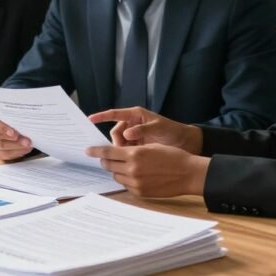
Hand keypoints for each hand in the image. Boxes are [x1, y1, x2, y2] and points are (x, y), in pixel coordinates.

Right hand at [0, 110, 32, 160]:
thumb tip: (27, 123)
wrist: (10, 126)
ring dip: (16, 146)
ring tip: (28, 145)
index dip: (3, 128)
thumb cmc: (11, 118)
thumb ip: (15, 118)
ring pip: (0, 146)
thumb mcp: (12, 115)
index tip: (14, 133)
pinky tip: (24, 150)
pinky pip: (3, 155)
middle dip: (13, 139)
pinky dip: (16, 152)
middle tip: (27, 141)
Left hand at [85, 143, 209, 197]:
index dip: (96, 151)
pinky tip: (136, 175)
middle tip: (107, 157)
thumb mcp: (151, 147)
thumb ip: (133, 150)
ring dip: (117, 170)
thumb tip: (118, 152)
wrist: (188, 173)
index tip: (88, 150)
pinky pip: (126, 185)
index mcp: (134, 155)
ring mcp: (136, 183)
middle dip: (106, 161)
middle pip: (109, 165)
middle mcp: (132, 169)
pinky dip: (126, 179)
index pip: (108, 152)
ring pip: (116, 175)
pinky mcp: (140, 192)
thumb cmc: (172, 156)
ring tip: (126, 166)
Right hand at [88, 107, 202, 153]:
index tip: (90, 119)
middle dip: (115, 142)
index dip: (102, 116)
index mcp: (135, 116)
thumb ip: (142, 129)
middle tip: (122, 150)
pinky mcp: (136, 148)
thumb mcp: (158, 127)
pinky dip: (125, 156)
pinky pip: (125, 152)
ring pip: (118, 145)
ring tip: (129, 156)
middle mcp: (132, 125)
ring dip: (120, 150)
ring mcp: (133, 137)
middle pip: (115, 133)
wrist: (185, 143)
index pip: (115, 114)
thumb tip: (126, 133)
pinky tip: (129, 161)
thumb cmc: (172, 131)